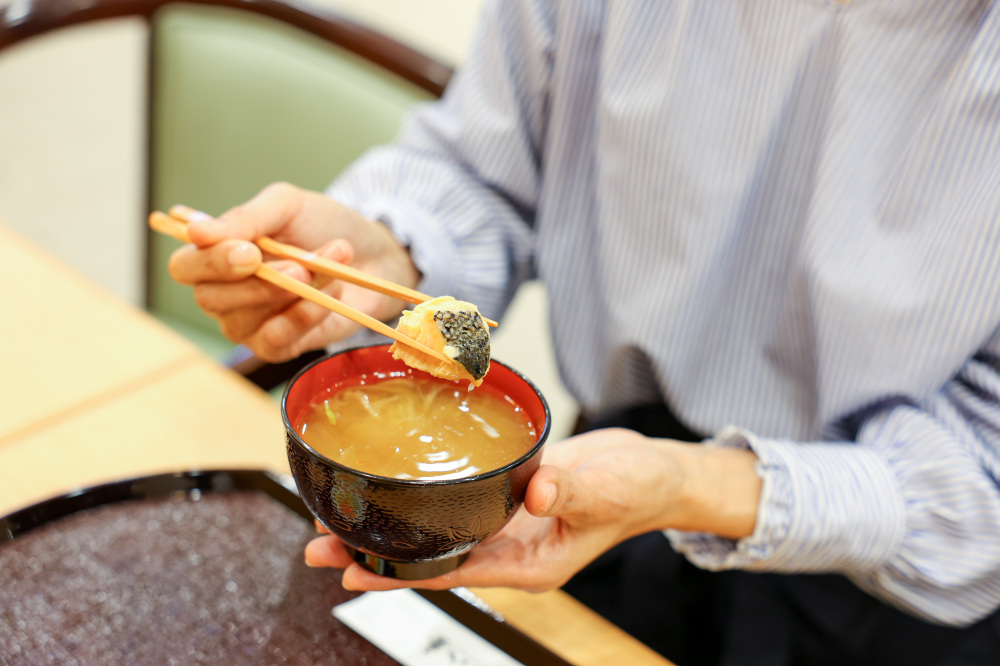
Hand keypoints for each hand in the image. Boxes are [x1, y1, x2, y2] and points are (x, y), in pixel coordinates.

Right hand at [167, 182, 419, 361]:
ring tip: (328, 269)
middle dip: (259, 283)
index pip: (185, 267)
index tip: (251, 251)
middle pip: (210, 299)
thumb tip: (195, 232)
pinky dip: (307, 315)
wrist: (375, 254)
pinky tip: (332, 293)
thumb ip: (245, 218)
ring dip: (292, 294)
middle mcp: (224, 292)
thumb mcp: (287, 206)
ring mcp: (248, 323)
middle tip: (302, 264)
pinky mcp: (278, 345)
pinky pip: (276, 340)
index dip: (211, 262)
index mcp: (216, 254)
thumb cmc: (324, 226)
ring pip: (244, 321)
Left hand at [303, 428, 760, 592]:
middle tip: (317, 546)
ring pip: (434, 528)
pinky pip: (454, 501)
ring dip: (388, 523)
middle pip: (430, 555)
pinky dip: (419, 496)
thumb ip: (571, 489)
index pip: (451, 572)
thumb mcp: (607, 490)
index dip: (400, 573)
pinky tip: (392, 486)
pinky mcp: (506, 494)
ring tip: (335, 520)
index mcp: (527, 564)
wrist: (651, 472)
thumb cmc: (636, 491)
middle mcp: (507, 549)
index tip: (352, 571)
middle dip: (374, 551)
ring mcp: (504, 523)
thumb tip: (534, 490)